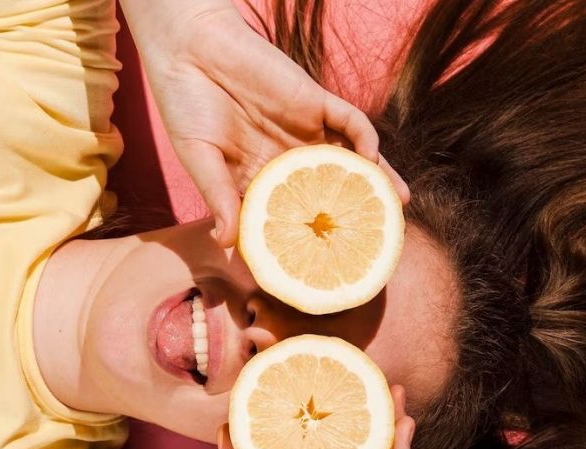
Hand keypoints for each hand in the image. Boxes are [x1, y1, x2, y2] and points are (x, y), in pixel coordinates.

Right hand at [121, 0, 409, 247]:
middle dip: (357, 213)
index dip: (313, 237)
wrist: (189, 48)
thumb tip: (228, 245)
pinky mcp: (315, 101)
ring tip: (399, 204)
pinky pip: (350, 120)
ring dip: (377, 179)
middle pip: (333, 190)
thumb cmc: (186, 103)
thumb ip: (218, 198)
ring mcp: (306, 130)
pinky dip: (365, 137)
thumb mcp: (199, 157)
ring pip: (352, 158)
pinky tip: (371, 158)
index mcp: (262, 177)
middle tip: (381, 238)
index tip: (329, 265)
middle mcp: (291, 157)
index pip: (296, 213)